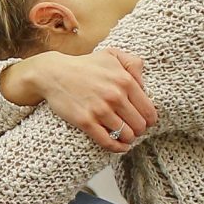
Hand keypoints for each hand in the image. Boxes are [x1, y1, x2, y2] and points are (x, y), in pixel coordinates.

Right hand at [2, 48, 154, 151]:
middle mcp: (114, 96)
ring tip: (126, 137)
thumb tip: (144, 85)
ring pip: (126, 135)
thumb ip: (133, 63)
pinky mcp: (85, 121)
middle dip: (140, 130)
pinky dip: (118, 148)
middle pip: (139, 125)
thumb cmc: (84, 65)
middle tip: (135, 129)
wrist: (53, 74)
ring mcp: (100, 110)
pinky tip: (121, 147)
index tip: (145, 122)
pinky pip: (108, 142)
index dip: (150, 120)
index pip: (148, 110)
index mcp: (125, 80)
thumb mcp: (111, 55)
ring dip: (129, 139)